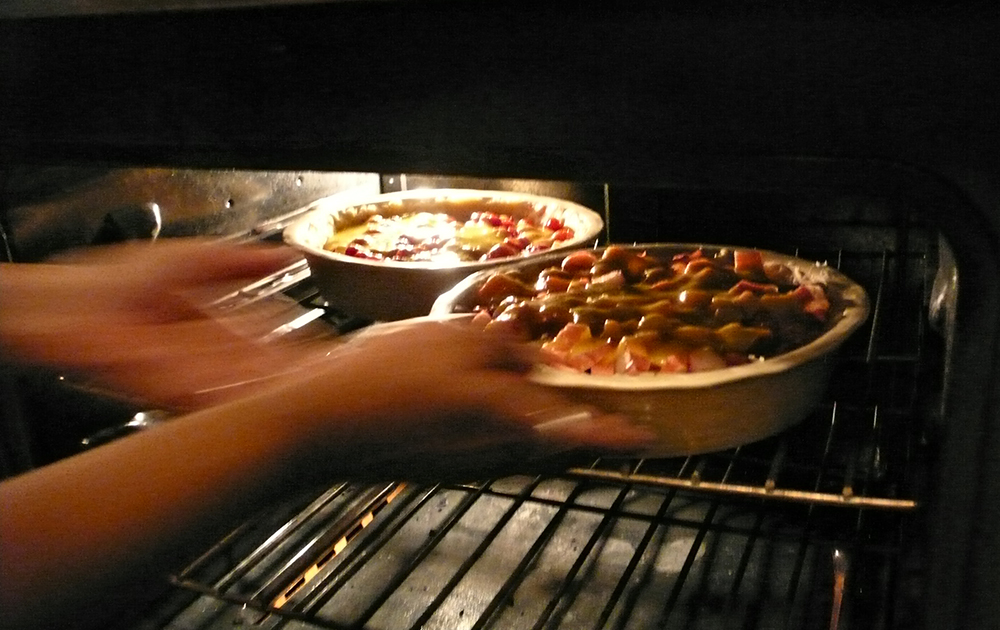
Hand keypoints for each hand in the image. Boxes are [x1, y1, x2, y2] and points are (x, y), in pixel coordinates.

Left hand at [0, 238, 314, 409]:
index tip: (331, 351)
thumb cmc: (119, 280)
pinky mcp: (170, 388)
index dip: (301, 344)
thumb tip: (289, 253)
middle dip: (296, 372)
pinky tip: (263, 395)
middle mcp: (211, 356)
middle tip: (333, 377)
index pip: (272, 338)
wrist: (71, 304)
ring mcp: (193, 375)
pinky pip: (211, 396)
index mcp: (220, 328)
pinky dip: (235, 397)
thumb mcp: (197, 258)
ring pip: (244, 386)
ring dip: (274, 390)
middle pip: (265, 367)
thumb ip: (243, 260)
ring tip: (310, 392)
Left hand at [248, 317, 656, 479]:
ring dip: (505, 368)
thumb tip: (557, 441)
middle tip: (536, 417)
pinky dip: (473, 355)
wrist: (306, 410)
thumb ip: (512, 448)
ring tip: (488, 398)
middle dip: (538, 389)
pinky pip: (464, 335)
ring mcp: (438, 330)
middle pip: (527, 364)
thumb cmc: (375, 446)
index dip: (603, 429)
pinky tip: (451, 378)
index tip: (640, 438)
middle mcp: (466, 348)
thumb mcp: (450, 460)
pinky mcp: (414, 325)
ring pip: (496, 343)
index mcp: (478, 393)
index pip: (557, 416)